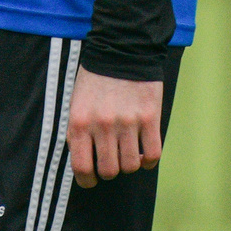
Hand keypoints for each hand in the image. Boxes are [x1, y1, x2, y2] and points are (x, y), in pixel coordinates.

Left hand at [67, 69, 163, 188]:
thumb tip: (85, 160)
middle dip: (110, 171)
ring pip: (131, 165)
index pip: (82, 168)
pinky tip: (145, 155)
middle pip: (109, 170)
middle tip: (112, 162)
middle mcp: (103, 125)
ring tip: (128, 154)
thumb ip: (78, 132)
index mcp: (80, 122)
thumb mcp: (76, 104)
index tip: (91, 179)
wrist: (122, 49)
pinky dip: (149, 161)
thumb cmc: (96, 78)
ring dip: (130, 165)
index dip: (87, 180)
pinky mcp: (149, 117)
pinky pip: (153, 154)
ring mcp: (128, 122)